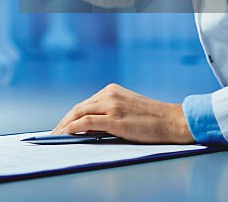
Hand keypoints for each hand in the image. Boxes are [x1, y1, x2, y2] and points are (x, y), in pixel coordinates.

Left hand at [52, 83, 193, 143]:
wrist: (172, 121)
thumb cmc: (152, 119)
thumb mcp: (127, 110)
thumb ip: (108, 113)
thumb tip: (87, 127)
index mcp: (111, 90)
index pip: (85, 104)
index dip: (71, 116)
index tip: (63, 125)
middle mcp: (109, 94)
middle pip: (79, 107)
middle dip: (65, 121)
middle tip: (55, 132)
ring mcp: (111, 105)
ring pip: (79, 113)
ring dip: (66, 125)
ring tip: (57, 136)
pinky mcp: (115, 118)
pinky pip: (86, 122)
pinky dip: (74, 127)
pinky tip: (67, 133)